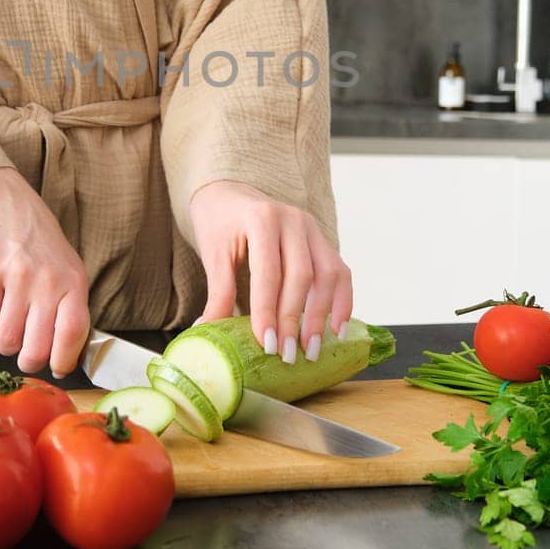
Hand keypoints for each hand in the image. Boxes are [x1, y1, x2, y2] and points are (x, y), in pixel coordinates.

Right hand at [0, 167, 90, 376]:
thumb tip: (66, 353)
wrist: (3, 201)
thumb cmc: (37, 240)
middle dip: (29, 361)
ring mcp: (18, 278)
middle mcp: (49, 281)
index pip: (74, 335)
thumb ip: (69, 305)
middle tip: (26, 354)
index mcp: (75, 281)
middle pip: (37, 349)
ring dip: (6, 343)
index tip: (57, 368)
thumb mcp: (67, 267)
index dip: (64, 362)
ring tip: (9, 326)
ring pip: (7, 342)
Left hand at [186, 180, 352, 364]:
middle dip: (294, 318)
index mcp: (261, 219)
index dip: (268, 309)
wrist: (231, 194)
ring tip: (311, 348)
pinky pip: (340, 271)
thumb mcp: (213, 254)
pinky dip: (342, 301)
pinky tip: (336, 329)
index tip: (266, 343)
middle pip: (301, 275)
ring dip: (322, 315)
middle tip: (287, 354)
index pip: (268, 271)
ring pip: (327, 274)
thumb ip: (218, 293)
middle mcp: (293, 220)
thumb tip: (208, 333)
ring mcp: (312, 229)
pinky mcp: (322, 241)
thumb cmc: (220, 224)